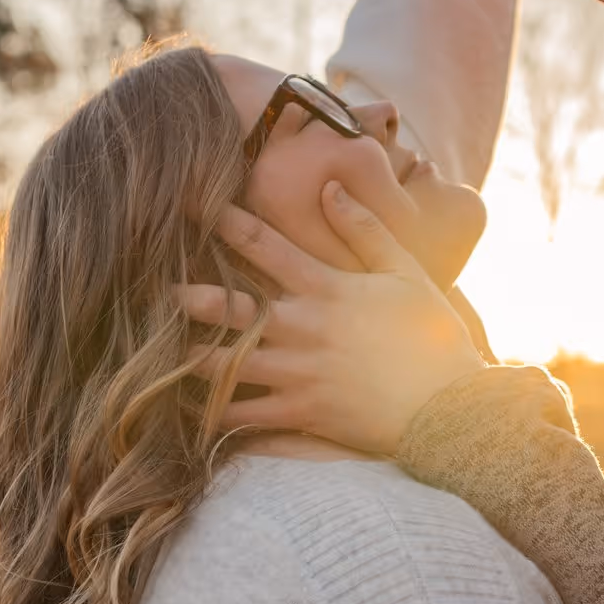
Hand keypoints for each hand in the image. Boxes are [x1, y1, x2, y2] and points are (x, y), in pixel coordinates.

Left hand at [181, 192, 482, 456]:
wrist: (450, 407)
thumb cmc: (433, 336)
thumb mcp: (406, 273)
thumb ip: (365, 230)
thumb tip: (328, 188)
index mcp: (327, 289)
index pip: (266, 246)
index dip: (225, 222)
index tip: (192, 204)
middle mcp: (303, 328)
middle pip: (230, 307)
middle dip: (189, 295)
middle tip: (152, 286)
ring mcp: (298, 374)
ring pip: (225, 364)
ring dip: (187, 357)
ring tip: (154, 351)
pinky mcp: (301, 413)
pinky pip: (245, 416)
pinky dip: (214, 415)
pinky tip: (185, 414)